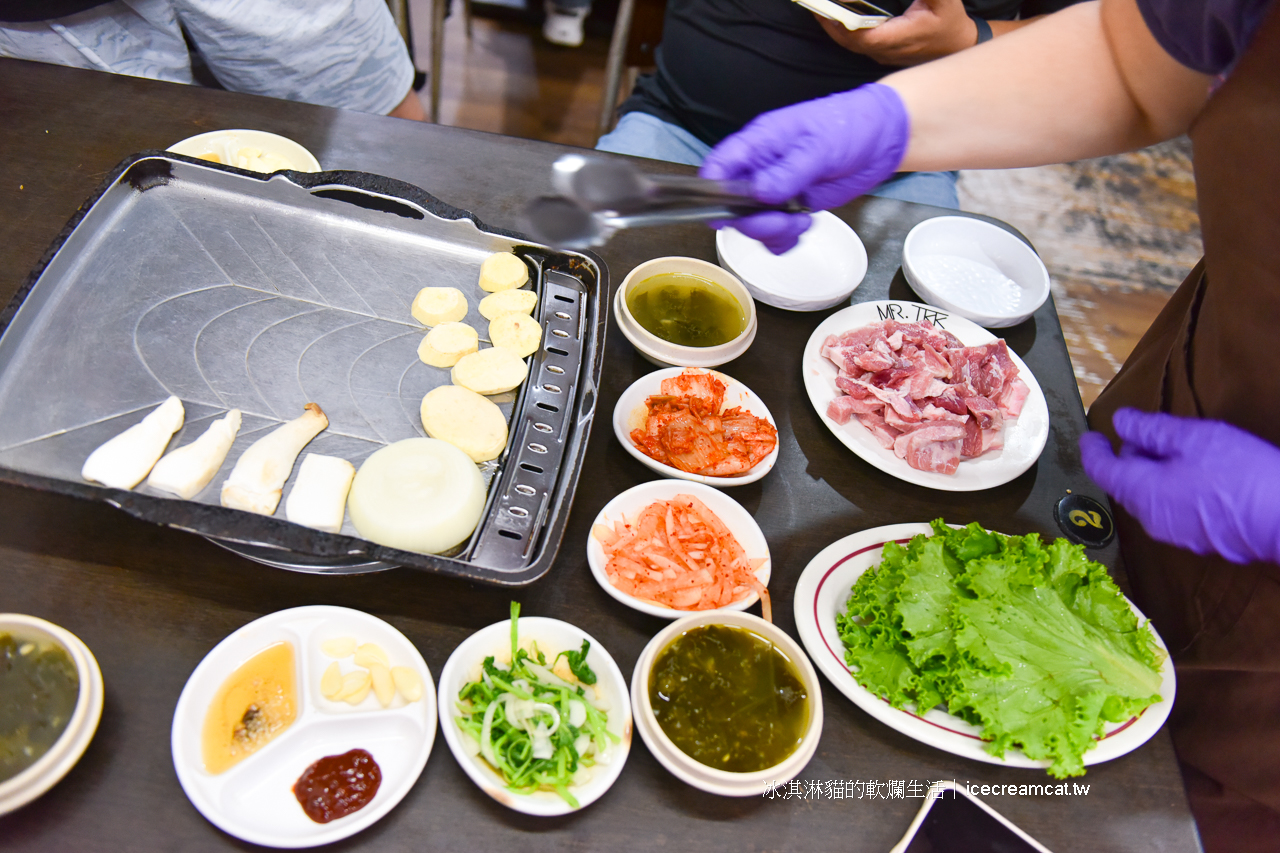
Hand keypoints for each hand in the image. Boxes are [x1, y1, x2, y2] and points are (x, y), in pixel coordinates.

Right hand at [699, 83, 908, 252]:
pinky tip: (804, 225)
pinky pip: (774, 233)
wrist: (881, 139)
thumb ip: (787, 171)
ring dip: (773, 232)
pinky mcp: (791, 207)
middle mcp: (760, 169)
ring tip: (802, 221)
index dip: (712, 190)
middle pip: (732, 205)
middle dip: (754, 221)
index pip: (719, 166)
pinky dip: (785, 239)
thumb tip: (759, 193)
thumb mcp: (818, 146)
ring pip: (752, 224)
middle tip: (782, 220)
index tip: (723, 212)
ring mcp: (775, 190)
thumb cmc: (849, 126)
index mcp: (758, 143)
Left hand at [816, 0, 978, 65]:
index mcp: (900, 38)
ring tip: (816, 6)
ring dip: (831, 24)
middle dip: (829, 21)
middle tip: (812, 3)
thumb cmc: (949, 20)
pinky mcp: (878, 52)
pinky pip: (852, 41)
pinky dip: (839, 27)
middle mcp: (885, 50)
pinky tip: (830, 13)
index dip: (844, 23)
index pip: (864, 36)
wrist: (956, 44)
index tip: (829, 6)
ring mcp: (880, 53)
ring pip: (847, 42)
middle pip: (848, 40)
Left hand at [1079, 408, 1279, 565]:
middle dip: (1131, 456)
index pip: (1101, 470)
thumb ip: (1151, 430)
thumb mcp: (1193, 439)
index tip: (1090, 435)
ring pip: (1149, 496)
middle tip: (1150, 433)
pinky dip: (1171, 489)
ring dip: (1153, 472)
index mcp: (1140, 491)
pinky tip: (1197, 474)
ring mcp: (1173, 533)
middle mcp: (1149, 518)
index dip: (1092, 450)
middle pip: (1126, 483)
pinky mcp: (1197, 540)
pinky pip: (1171, 509)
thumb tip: (1120, 421)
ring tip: (1179, 450)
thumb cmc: (1239, 474)